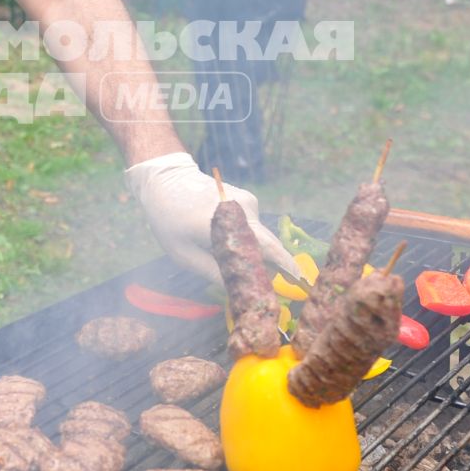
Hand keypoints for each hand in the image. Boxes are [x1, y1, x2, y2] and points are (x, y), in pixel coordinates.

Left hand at [124, 152, 298, 283]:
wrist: (166, 180)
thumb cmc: (169, 221)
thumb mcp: (185, 255)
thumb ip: (215, 273)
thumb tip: (240, 290)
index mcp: (228, 224)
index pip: (267, 247)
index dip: (287, 266)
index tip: (303, 281)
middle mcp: (244, 210)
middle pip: (269, 244)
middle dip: (274, 266)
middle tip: (275, 286)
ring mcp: (248, 202)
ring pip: (260, 235)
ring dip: (255, 251)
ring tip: (234, 262)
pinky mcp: (247, 199)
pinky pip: (254, 225)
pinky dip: (248, 237)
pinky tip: (227, 239)